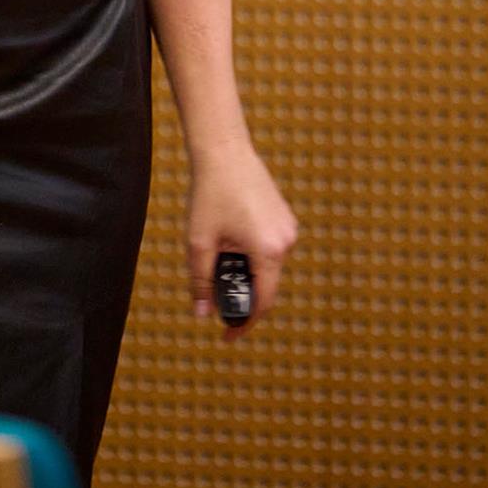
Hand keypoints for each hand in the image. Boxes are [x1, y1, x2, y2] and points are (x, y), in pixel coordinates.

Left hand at [186, 141, 298, 339]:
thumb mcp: (200, 241)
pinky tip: (230, 242)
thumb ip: (200, 281)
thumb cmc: (210, 193)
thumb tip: (201, 314)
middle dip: (240, 295)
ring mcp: (288, 228)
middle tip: (213, 294)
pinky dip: (252, 256)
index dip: (244, 323)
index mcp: (268, 251)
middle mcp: (285, 241)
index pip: (263, 302)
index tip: (227, 336)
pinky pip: (270, 249)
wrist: (224, 151)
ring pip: (268, 267)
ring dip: (245, 273)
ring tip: (217, 255)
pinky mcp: (285, 218)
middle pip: (266, 285)